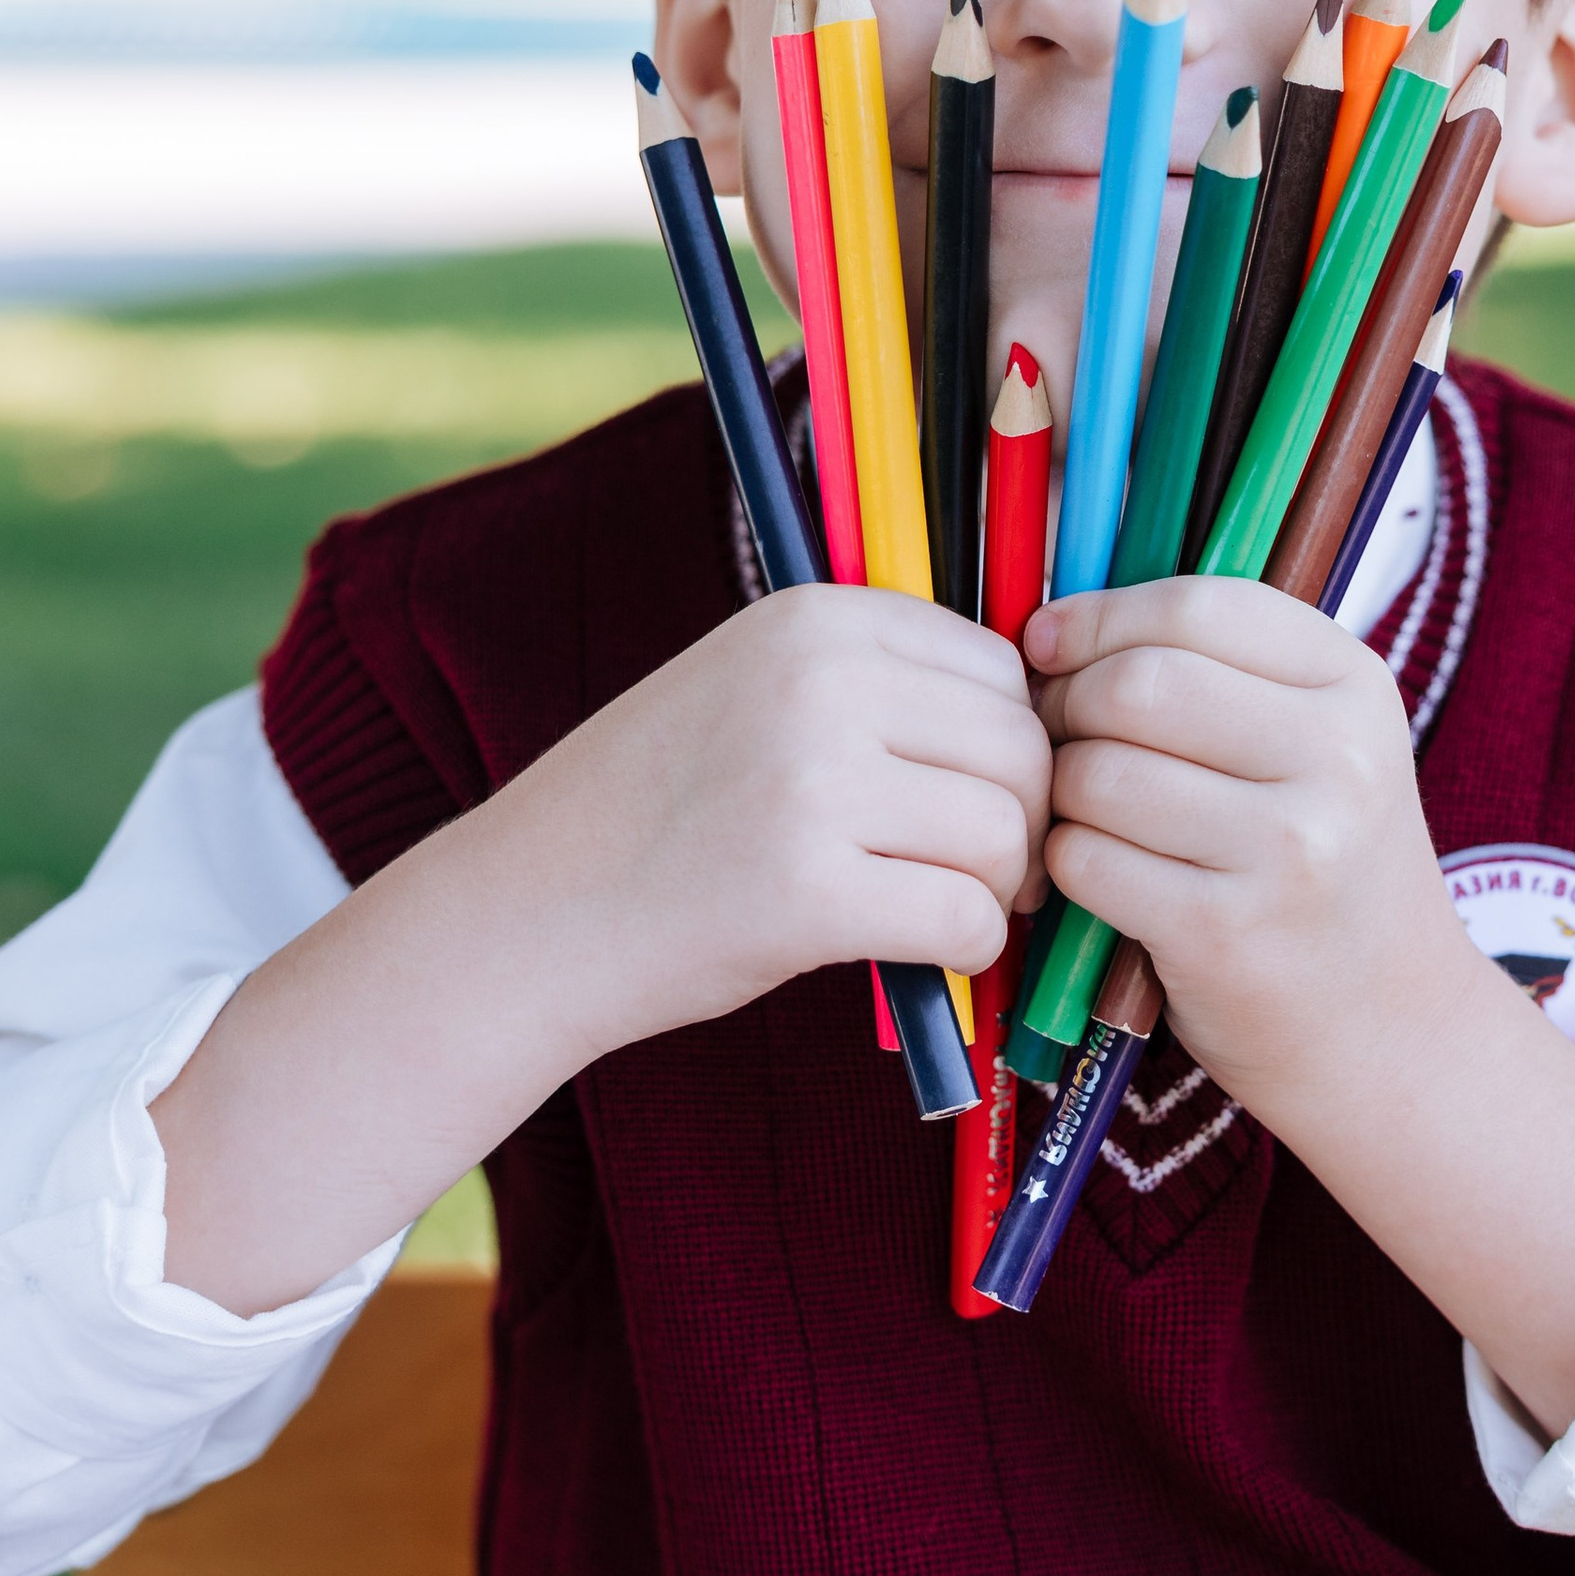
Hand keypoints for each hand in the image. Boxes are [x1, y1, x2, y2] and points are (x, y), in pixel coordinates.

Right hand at [528, 584, 1049, 1065]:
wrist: (528, 911)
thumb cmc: (661, 811)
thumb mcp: (757, 689)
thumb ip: (879, 684)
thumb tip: (1046, 713)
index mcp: (815, 619)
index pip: (1000, 667)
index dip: (1013, 743)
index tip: (980, 797)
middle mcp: (819, 684)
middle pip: (1019, 749)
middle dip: (1022, 823)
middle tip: (987, 874)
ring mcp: (811, 785)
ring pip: (1004, 836)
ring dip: (996, 892)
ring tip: (944, 910)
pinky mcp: (806, 894)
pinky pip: (964, 919)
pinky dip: (967, 950)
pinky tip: (926, 956)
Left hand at [1027, 577, 1460, 1111]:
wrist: (1389, 1028)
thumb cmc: (1320, 869)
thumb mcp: (1318, 747)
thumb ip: (1214, 672)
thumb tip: (1049, 628)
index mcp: (1355, 686)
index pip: (1197, 605)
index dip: (1100, 618)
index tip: (1050, 644)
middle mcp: (1338, 759)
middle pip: (1137, 684)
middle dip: (1065, 703)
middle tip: (1055, 738)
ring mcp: (1287, 849)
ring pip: (1099, 772)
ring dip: (1062, 791)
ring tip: (1084, 813)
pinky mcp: (1224, 932)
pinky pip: (1088, 859)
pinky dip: (1069, 864)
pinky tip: (1099, 876)